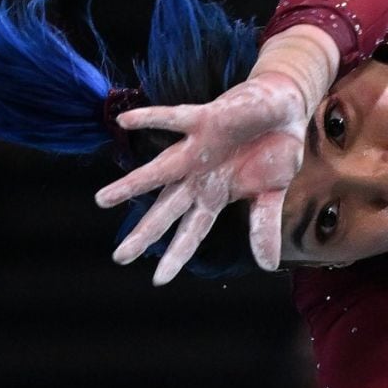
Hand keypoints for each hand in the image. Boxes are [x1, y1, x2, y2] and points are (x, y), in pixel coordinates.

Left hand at [94, 72, 308, 284]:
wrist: (285, 108)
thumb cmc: (275, 150)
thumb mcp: (272, 194)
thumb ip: (264, 227)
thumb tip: (267, 267)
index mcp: (214, 195)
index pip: (191, 231)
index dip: (176, 254)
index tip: (158, 279)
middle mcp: (198, 176)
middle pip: (167, 210)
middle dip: (145, 233)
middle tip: (120, 256)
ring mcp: (198, 148)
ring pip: (160, 170)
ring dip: (132, 184)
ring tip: (102, 200)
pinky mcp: (205, 120)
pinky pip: (174, 119)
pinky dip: (150, 119)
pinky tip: (124, 122)